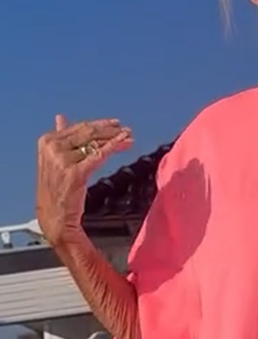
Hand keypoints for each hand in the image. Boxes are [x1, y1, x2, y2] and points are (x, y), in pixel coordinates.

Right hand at [36, 115, 133, 247]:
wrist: (55, 220)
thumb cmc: (56, 194)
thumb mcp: (54, 161)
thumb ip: (60, 140)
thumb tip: (61, 118)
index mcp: (47, 141)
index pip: (77, 128)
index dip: (98, 125)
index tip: (113, 124)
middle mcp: (53, 147)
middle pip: (87, 133)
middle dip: (108, 131)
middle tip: (126, 129)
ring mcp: (63, 159)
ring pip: (94, 143)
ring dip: (114, 138)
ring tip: (128, 136)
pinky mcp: (76, 172)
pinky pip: (99, 155)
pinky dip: (113, 147)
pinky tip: (124, 143)